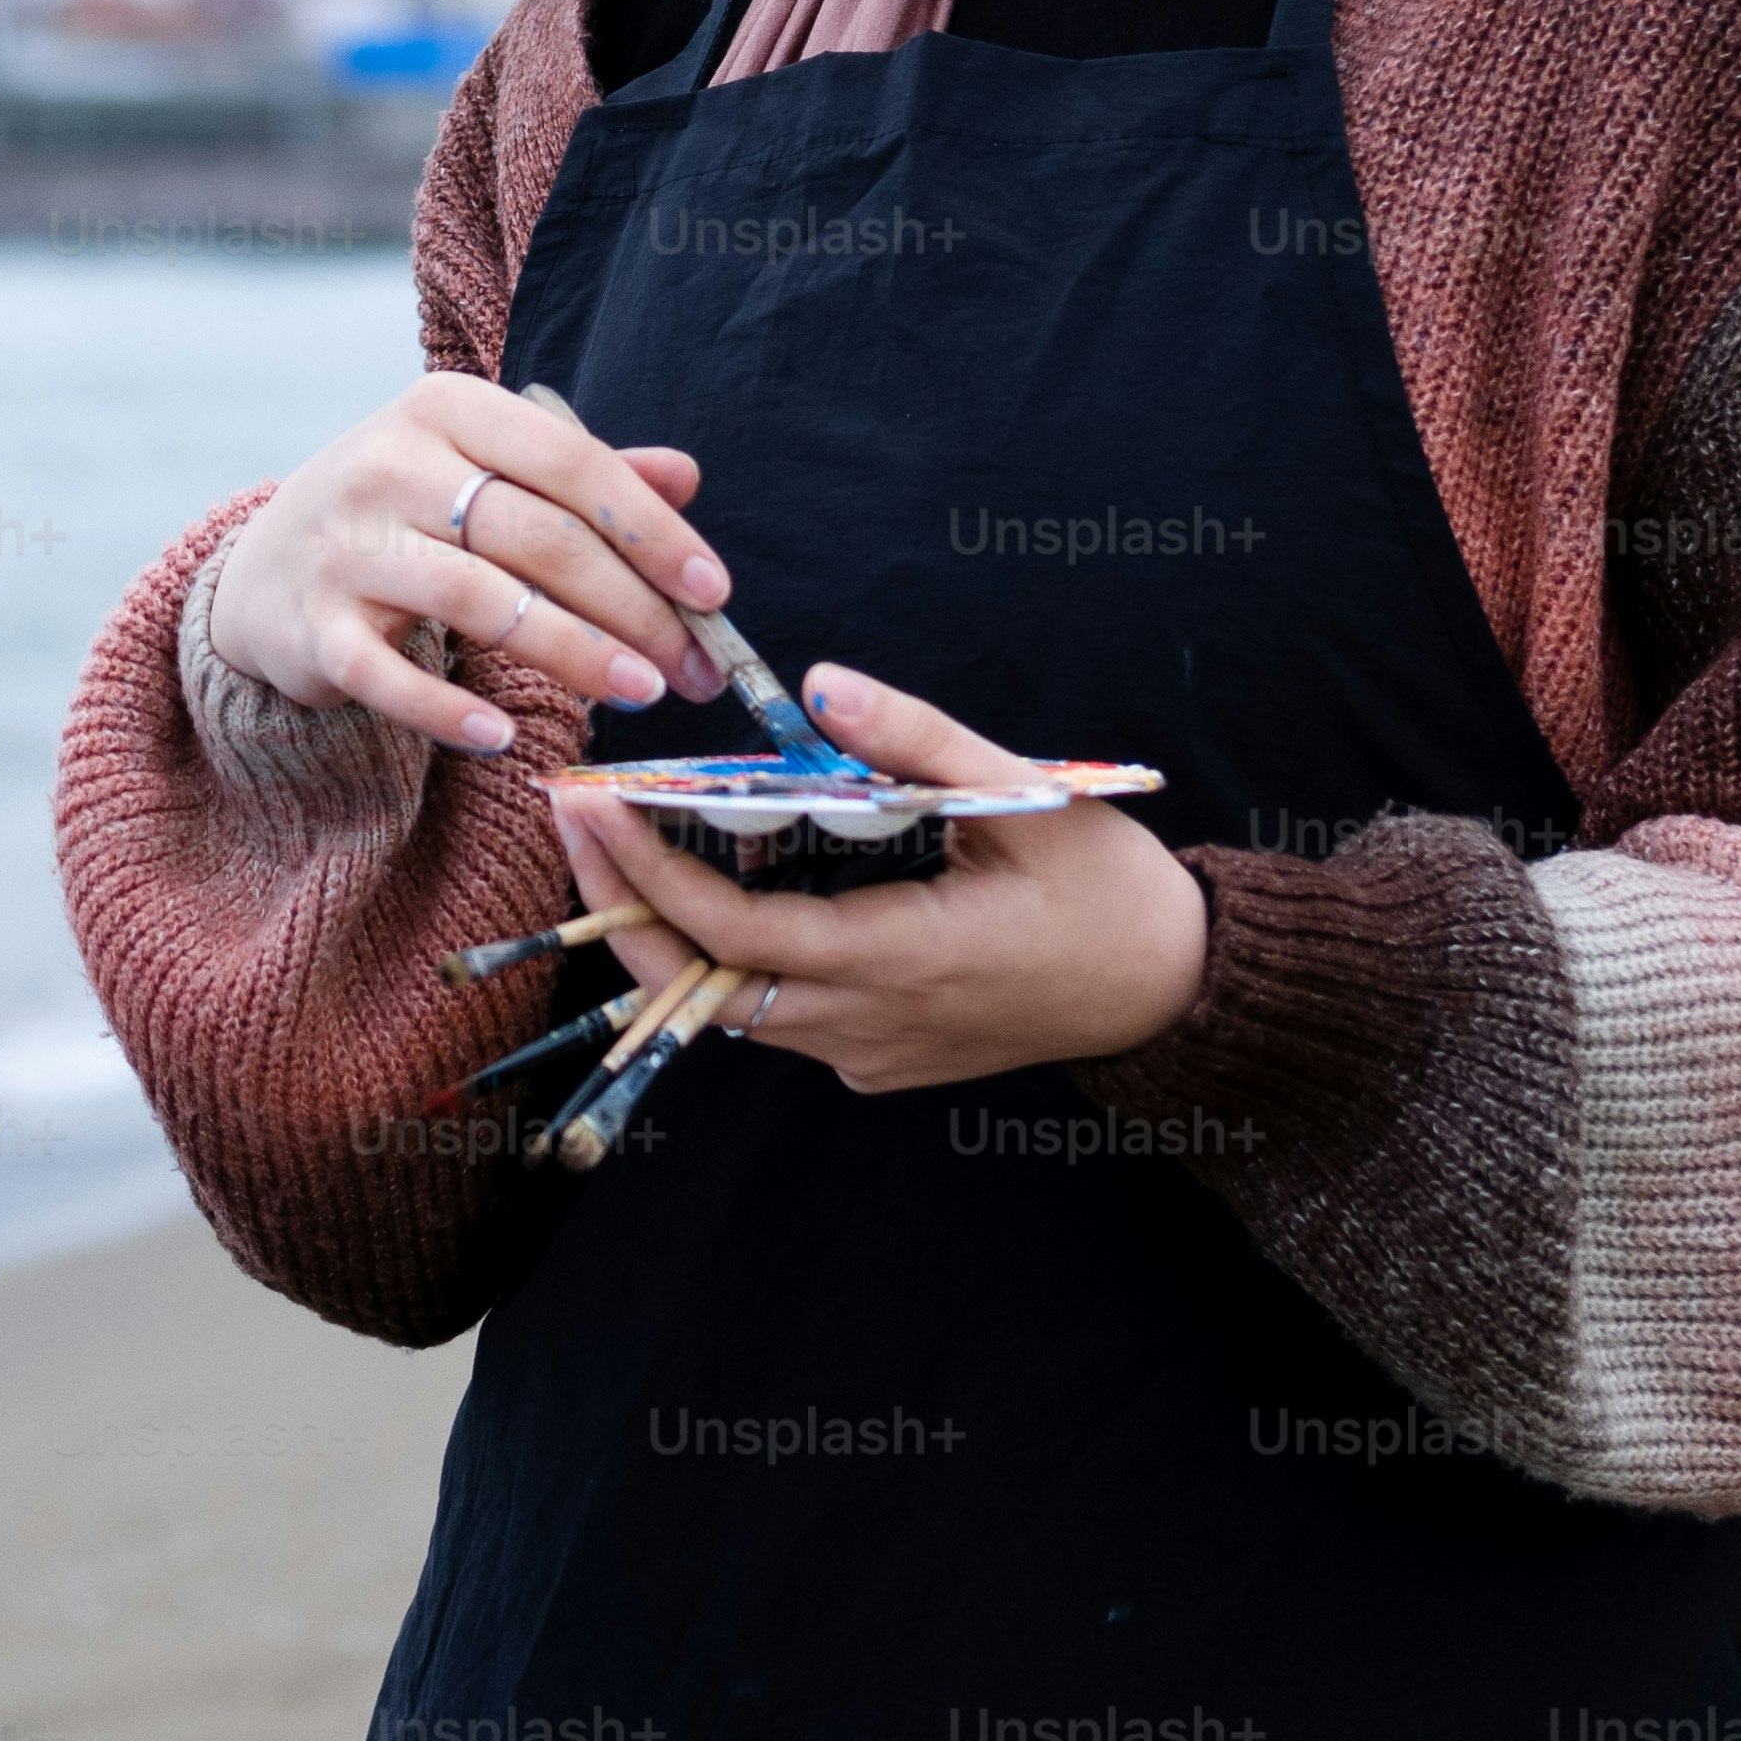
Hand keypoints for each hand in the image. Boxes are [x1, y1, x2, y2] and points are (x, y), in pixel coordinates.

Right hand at [204, 372, 733, 755]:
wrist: (264, 566)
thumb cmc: (403, 514)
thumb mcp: (483, 468)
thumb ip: (582, 472)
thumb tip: (687, 475)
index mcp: (446, 409)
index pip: (570, 462)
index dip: (650, 528)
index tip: (712, 591)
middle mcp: (391, 464)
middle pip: (538, 537)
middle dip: (633, 609)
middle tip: (694, 668)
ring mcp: (346, 545)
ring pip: (480, 600)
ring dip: (574, 653)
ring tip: (642, 694)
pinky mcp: (313, 626)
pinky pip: (389, 675)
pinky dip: (446, 710)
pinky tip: (505, 735)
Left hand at [556, 667, 1207, 1097]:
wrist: (1170, 991)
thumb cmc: (1109, 890)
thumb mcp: (1028, 798)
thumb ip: (919, 741)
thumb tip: (822, 684)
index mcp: (907, 961)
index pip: (739, 934)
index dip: (652, 875)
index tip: (594, 804)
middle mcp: (869, 1026)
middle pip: (702, 985)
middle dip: (620, 904)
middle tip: (570, 814)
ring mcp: (869, 1053)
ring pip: (728, 1006)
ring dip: (663, 928)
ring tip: (614, 837)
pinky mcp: (875, 1057)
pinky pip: (772, 1012)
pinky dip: (722, 951)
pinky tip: (700, 879)